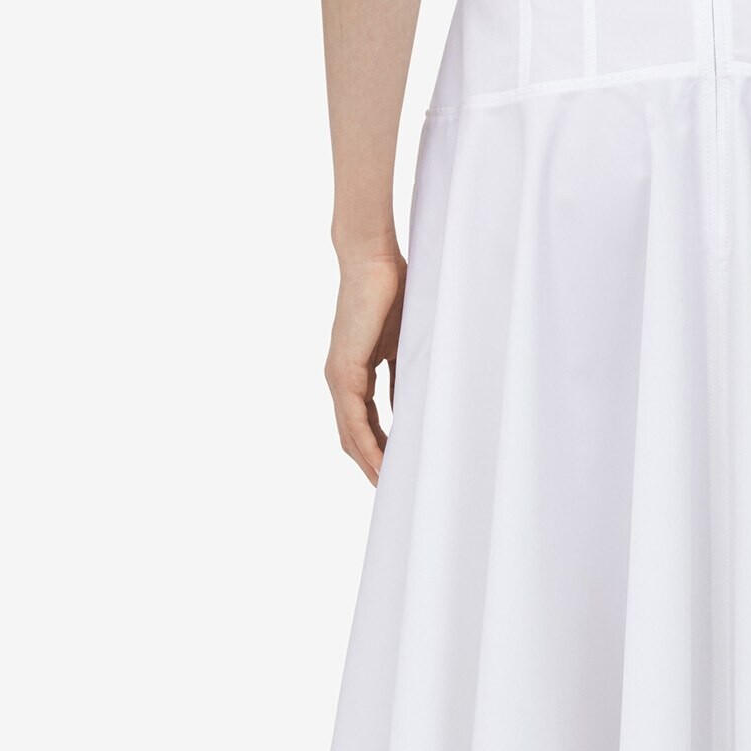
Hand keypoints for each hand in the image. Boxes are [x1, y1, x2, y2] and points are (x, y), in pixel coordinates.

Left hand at [327, 243, 406, 483]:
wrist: (374, 261)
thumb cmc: (392, 292)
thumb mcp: (403, 344)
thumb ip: (403, 375)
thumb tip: (412, 404)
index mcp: (353, 372)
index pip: (362, 422)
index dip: (377, 448)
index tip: (395, 470)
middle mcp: (339, 378)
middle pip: (351, 436)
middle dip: (371, 465)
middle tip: (392, 490)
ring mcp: (338, 376)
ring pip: (350, 434)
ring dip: (368, 463)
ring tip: (389, 486)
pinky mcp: (344, 371)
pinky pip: (354, 419)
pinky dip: (368, 444)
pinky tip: (382, 462)